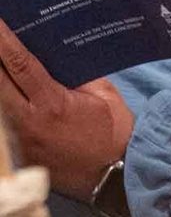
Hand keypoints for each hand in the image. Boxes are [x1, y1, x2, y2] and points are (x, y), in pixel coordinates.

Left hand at [0, 21, 132, 199]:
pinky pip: (2, 127)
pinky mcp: (17, 154)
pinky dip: (2, 107)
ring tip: (0, 67)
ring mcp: (18, 140)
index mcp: (53, 103)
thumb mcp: (104, 95)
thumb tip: (57, 55)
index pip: (19, 64)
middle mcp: (28, 121)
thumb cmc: (113, 132)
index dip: (3, 40)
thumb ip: (78, 75)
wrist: (114, 175)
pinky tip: (6, 93)